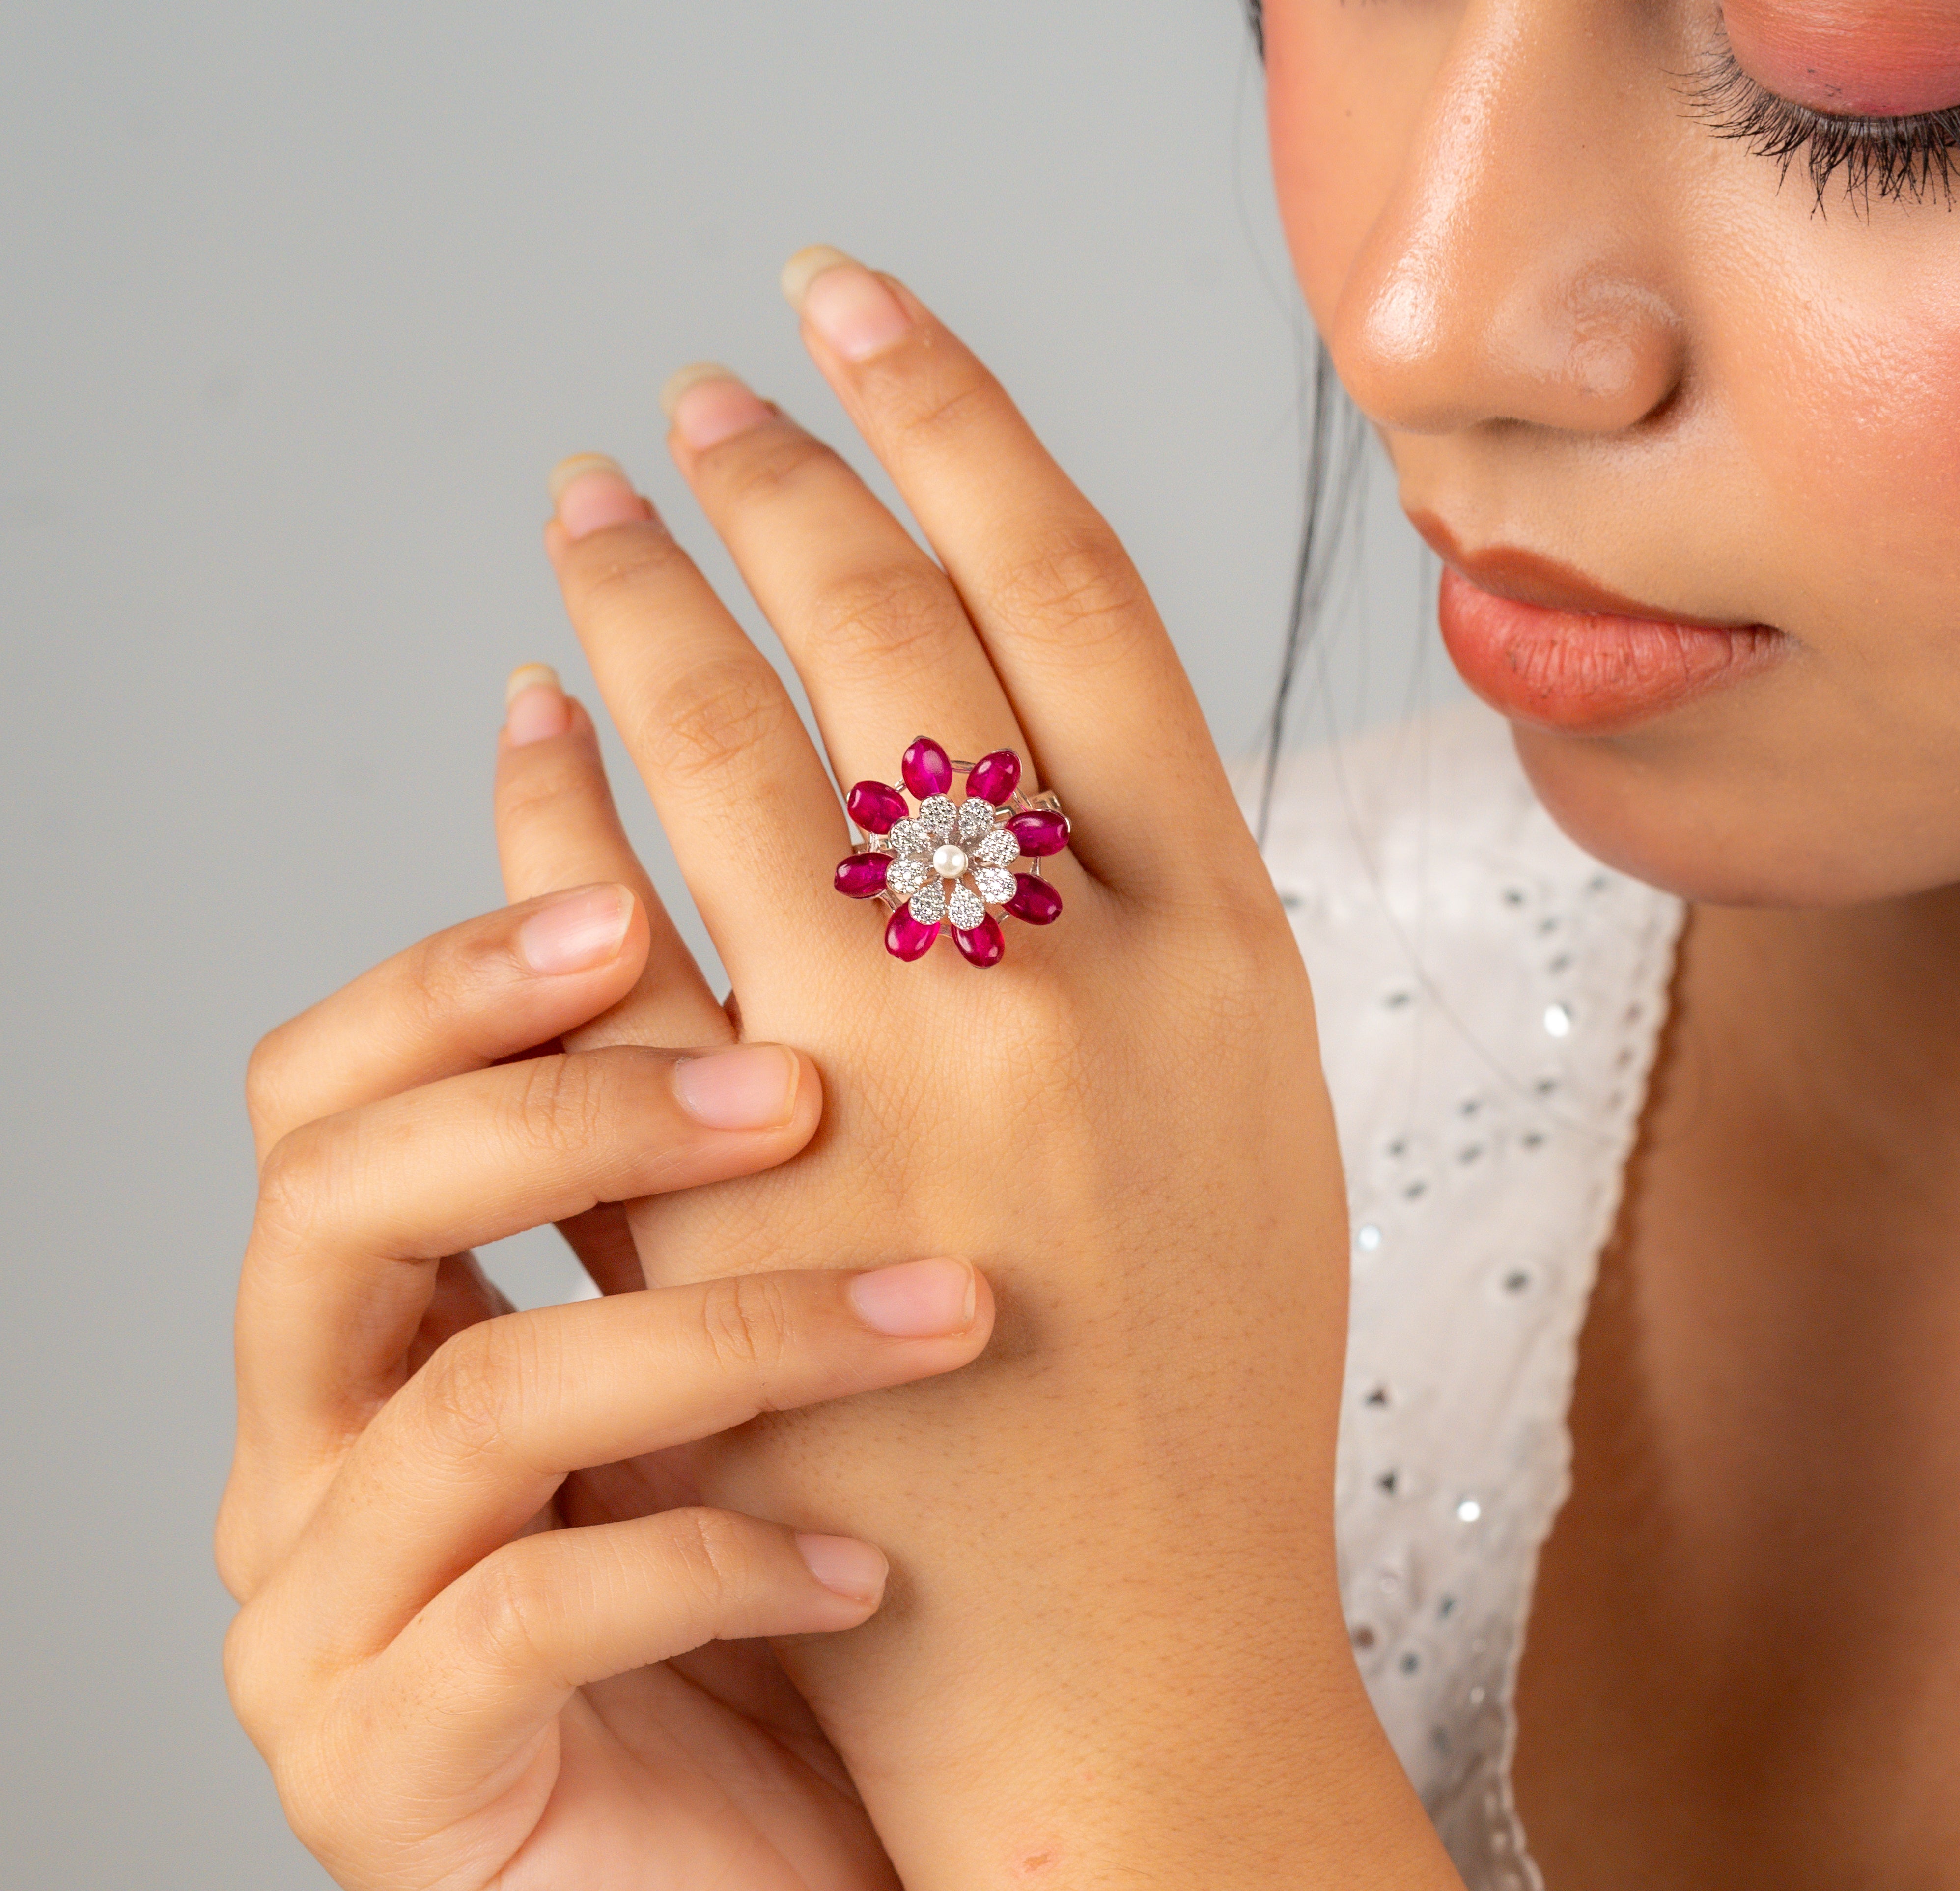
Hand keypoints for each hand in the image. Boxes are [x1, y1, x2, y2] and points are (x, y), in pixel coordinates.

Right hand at [221, 879, 992, 1890]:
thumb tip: (703, 873)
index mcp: (376, 1318)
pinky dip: (725, 1564)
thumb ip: (680, 1134)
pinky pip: (529, 1619)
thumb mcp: (735, 1309)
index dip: (454, 982)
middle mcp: (308, 1454)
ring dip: (733, 1335)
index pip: (324, 1092)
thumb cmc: (791, 1550)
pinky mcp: (387, 1777)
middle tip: (793, 1090)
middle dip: (571, 1117)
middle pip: (334, 1202)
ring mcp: (326, 1623)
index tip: (630, 906)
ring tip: (943, 1313)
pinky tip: (875, 1566)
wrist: (830, 1841)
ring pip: (477, 1404)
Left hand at [521, 250, 1457, 1886]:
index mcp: (1224, 933)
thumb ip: (1156, 915)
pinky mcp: (748, 1185)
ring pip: (747, 742)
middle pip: (899, 629)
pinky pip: (624, 927)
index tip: (865, 308)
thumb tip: (1024, 730)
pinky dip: (563, 799)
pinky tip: (525, 720)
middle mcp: (1069, 971)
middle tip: (701, 389)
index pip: (1073, 592)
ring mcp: (902, 1074)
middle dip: (787, 474)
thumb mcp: (1248, 1102)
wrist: (1136, 1649)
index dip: (958, 418)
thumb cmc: (1204, 1383)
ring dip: (651, 593)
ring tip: (593, 500)